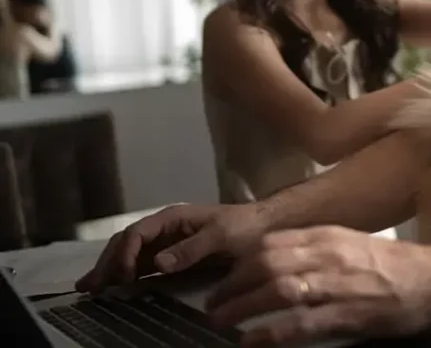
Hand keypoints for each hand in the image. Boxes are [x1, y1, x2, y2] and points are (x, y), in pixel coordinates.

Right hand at [75, 203, 272, 291]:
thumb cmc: (245, 227)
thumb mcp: (221, 236)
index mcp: (173, 217)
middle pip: (127, 242)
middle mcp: (165, 227)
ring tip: (90, 288)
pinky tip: (113, 286)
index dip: (124, 254)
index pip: (137, 233)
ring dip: (110, 268)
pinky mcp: (173, 255)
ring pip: (130, 253)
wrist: (265, 226)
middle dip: (107, 262)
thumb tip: (157, 263)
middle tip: (90, 287)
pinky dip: (125, 273)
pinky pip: (142, 263)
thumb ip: (191, 248)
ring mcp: (167, 240)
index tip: (120, 277)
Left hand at [205, 226, 430, 345]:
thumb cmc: (393, 263)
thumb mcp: (351, 243)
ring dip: (241, 308)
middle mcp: (329, 254)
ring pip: (277, 290)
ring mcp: (339, 284)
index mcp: (329, 235)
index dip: (239, 264)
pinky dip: (269, 334)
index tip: (224, 280)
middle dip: (232, 286)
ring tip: (221, 323)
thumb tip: (274, 265)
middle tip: (214, 306)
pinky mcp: (349, 314)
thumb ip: (315, 249)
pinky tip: (250, 342)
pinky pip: (301, 324)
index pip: (270, 243)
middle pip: (266, 264)